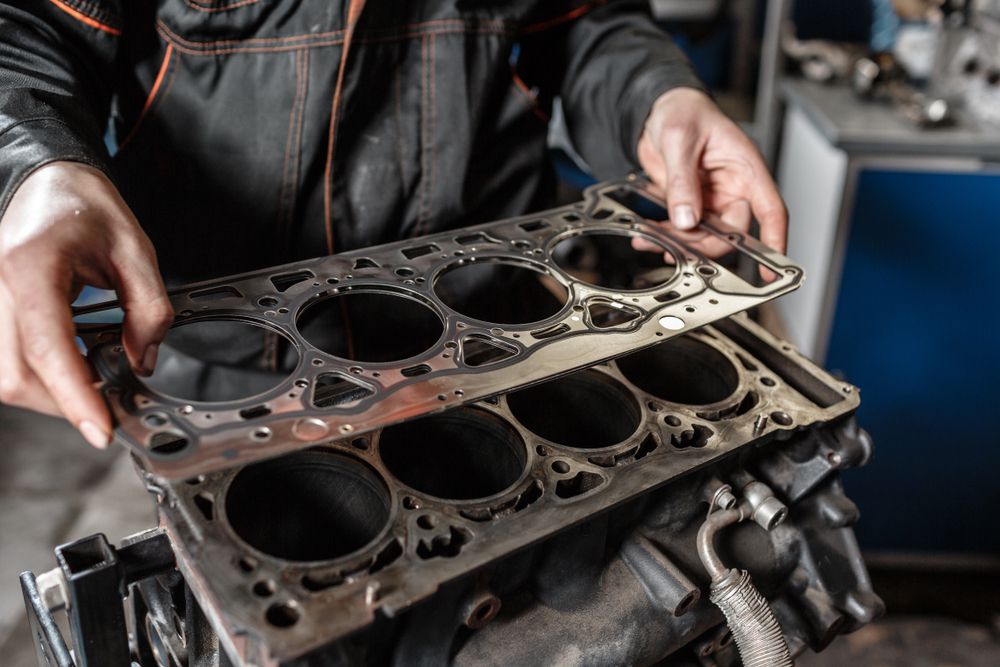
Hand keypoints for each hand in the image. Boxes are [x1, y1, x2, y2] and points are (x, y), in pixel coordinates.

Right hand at [0, 162, 172, 447]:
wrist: (47, 179)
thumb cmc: (85, 204)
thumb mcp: (135, 248)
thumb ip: (148, 307)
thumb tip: (143, 360)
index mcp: (30, 264)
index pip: (47, 346)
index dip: (74, 396)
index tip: (101, 429)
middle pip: (14, 374)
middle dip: (64, 403)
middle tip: (110, 406)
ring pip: (3, 375)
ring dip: (50, 393)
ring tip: (95, 383)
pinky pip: (4, 360)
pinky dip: (39, 376)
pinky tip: (73, 368)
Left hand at [636, 87, 787, 254]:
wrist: (657, 111)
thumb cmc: (683, 110)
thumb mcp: (680, 138)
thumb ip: (682, 179)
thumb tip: (685, 218)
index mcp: (746, 167)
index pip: (771, 209)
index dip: (774, 240)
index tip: (771, 269)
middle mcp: (733, 188)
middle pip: (731, 233)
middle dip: (703, 245)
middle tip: (673, 245)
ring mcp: (711, 199)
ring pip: (704, 236)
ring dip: (679, 243)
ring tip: (650, 239)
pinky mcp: (690, 205)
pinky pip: (683, 230)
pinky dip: (666, 236)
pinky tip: (648, 234)